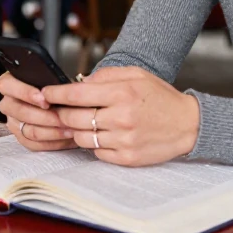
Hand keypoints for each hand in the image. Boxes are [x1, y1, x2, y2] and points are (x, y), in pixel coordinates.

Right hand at [0, 72, 77, 150]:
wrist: (62, 100)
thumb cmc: (57, 85)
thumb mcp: (55, 76)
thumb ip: (54, 79)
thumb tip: (67, 85)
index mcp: (10, 83)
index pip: (7, 86)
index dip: (25, 93)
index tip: (45, 99)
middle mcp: (8, 103)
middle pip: (19, 112)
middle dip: (44, 116)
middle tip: (62, 118)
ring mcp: (13, 122)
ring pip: (28, 130)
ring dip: (52, 131)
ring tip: (71, 129)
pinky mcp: (22, 137)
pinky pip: (34, 144)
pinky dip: (52, 143)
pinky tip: (68, 138)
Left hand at [45, 67, 199, 166]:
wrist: (187, 124)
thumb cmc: (160, 97)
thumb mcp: (136, 75)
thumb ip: (106, 76)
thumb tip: (78, 83)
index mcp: (122, 92)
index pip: (76, 94)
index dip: (55, 94)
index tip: (44, 94)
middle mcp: (121, 117)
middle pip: (73, 118)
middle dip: (63, 113)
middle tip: (62, 109)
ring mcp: (123, 139)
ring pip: (81, 137)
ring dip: (77, 130)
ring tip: (87, 122)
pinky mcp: (126, 157)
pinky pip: (95, 152)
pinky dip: (94, 143)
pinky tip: (104, 134)